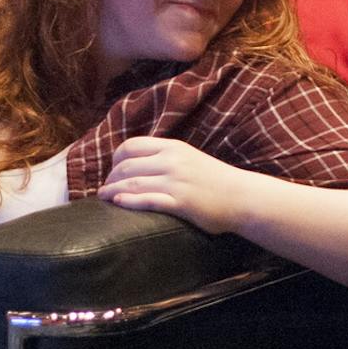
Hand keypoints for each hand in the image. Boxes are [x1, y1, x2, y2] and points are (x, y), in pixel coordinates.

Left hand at [99, 136, 251, 232]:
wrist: (243, 197)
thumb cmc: (215, 181)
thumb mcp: (190, 159)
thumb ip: (166, 158)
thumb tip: (137, 163)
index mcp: (173, 148)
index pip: (131, 146)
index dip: (115, 159)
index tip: (112, 172)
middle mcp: (173, 161)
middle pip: (126, 165)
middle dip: (110, 178)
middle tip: (105, 190)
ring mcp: (177, 182)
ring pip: (132, 183)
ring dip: (112, 190)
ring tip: (103, 198)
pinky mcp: (181, 202)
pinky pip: (148, 199)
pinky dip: (129, 200)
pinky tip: (119, 203)